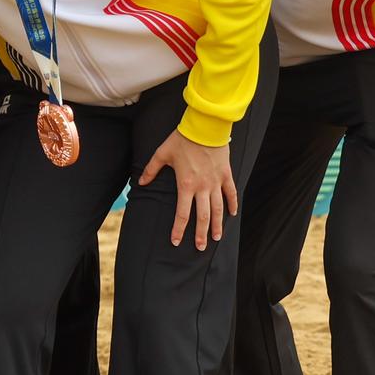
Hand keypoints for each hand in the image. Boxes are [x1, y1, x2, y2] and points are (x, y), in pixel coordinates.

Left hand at [138, 128, 237, 249]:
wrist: (204, 127)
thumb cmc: (182, 140)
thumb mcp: (162, 154)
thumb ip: (151, 170)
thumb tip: (141, 182)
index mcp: (186, 185)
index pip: (182, 214)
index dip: (179, 229)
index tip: (176, 241)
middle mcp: (202, 187)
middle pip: (203, 217)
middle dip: (201, 234)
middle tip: (201, 247)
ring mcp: (216, 182)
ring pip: (218, 209)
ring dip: (218, 224)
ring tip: (217, 237)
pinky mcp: (226, 174)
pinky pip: (231, 193)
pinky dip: (232, 204)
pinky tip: (232, 214)